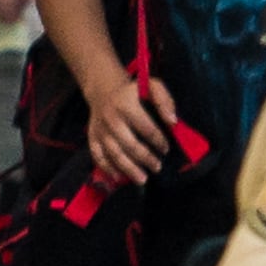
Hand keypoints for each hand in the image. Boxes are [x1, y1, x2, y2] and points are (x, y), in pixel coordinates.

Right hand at [84, 72, 181, 187]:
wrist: (103, 90)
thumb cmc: (132, 91)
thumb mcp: (151, 86)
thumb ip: (165, 101)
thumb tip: (173, 122)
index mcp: (126, 105)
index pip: (146, 128)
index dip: (158, 141)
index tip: (166, 149)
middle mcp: (111, 119)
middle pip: (130, 144)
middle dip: (146, 158)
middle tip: (157, 167)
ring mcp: (100, 130)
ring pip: (114, 153)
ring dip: (129, 169)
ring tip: (143, 179)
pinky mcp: (92, 137)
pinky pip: (98, 156)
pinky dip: (107, 169)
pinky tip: (119, 178)